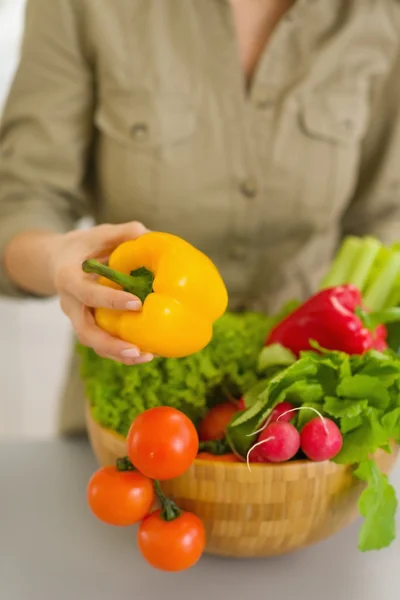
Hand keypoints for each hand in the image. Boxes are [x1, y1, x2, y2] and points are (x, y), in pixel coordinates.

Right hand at [50, 222, 153, 364]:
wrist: (57, 261)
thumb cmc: (83, 246)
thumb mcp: (98, 234)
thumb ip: (122, 233)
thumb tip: (147, 234)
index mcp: (69, 278)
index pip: (88, 293)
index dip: (110, 300)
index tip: (136, 303)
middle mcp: (70, 303)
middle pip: (85, 332)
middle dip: (110, 344)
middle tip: (136, 349)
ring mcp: (77, 318)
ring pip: (93, 343)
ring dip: (117, 354)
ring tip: (145, 357)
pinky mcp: (87, 325)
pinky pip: (101, 343)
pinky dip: (120, 351)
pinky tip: (145, 353)